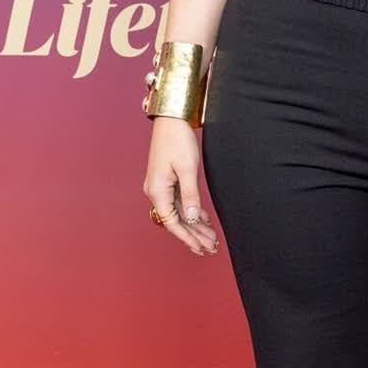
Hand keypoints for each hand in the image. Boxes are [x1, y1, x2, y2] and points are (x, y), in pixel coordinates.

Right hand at [143, 117, 220, 256]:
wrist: (171, 118)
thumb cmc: (177, 140)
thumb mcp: (188, 169)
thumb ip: (190, 196)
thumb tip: (191, 219)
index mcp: (157, 190)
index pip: (173, 222)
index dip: (188, 238)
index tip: (202, 248)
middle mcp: (156, 191)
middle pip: (177, 220)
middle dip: (194, 235)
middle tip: (211, 249)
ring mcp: (162, 186)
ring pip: (180, 212)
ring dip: (195, 226)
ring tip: (210, 239)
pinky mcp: (168, 180)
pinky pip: (180, 202)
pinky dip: (193, 212)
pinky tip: (204, 221)